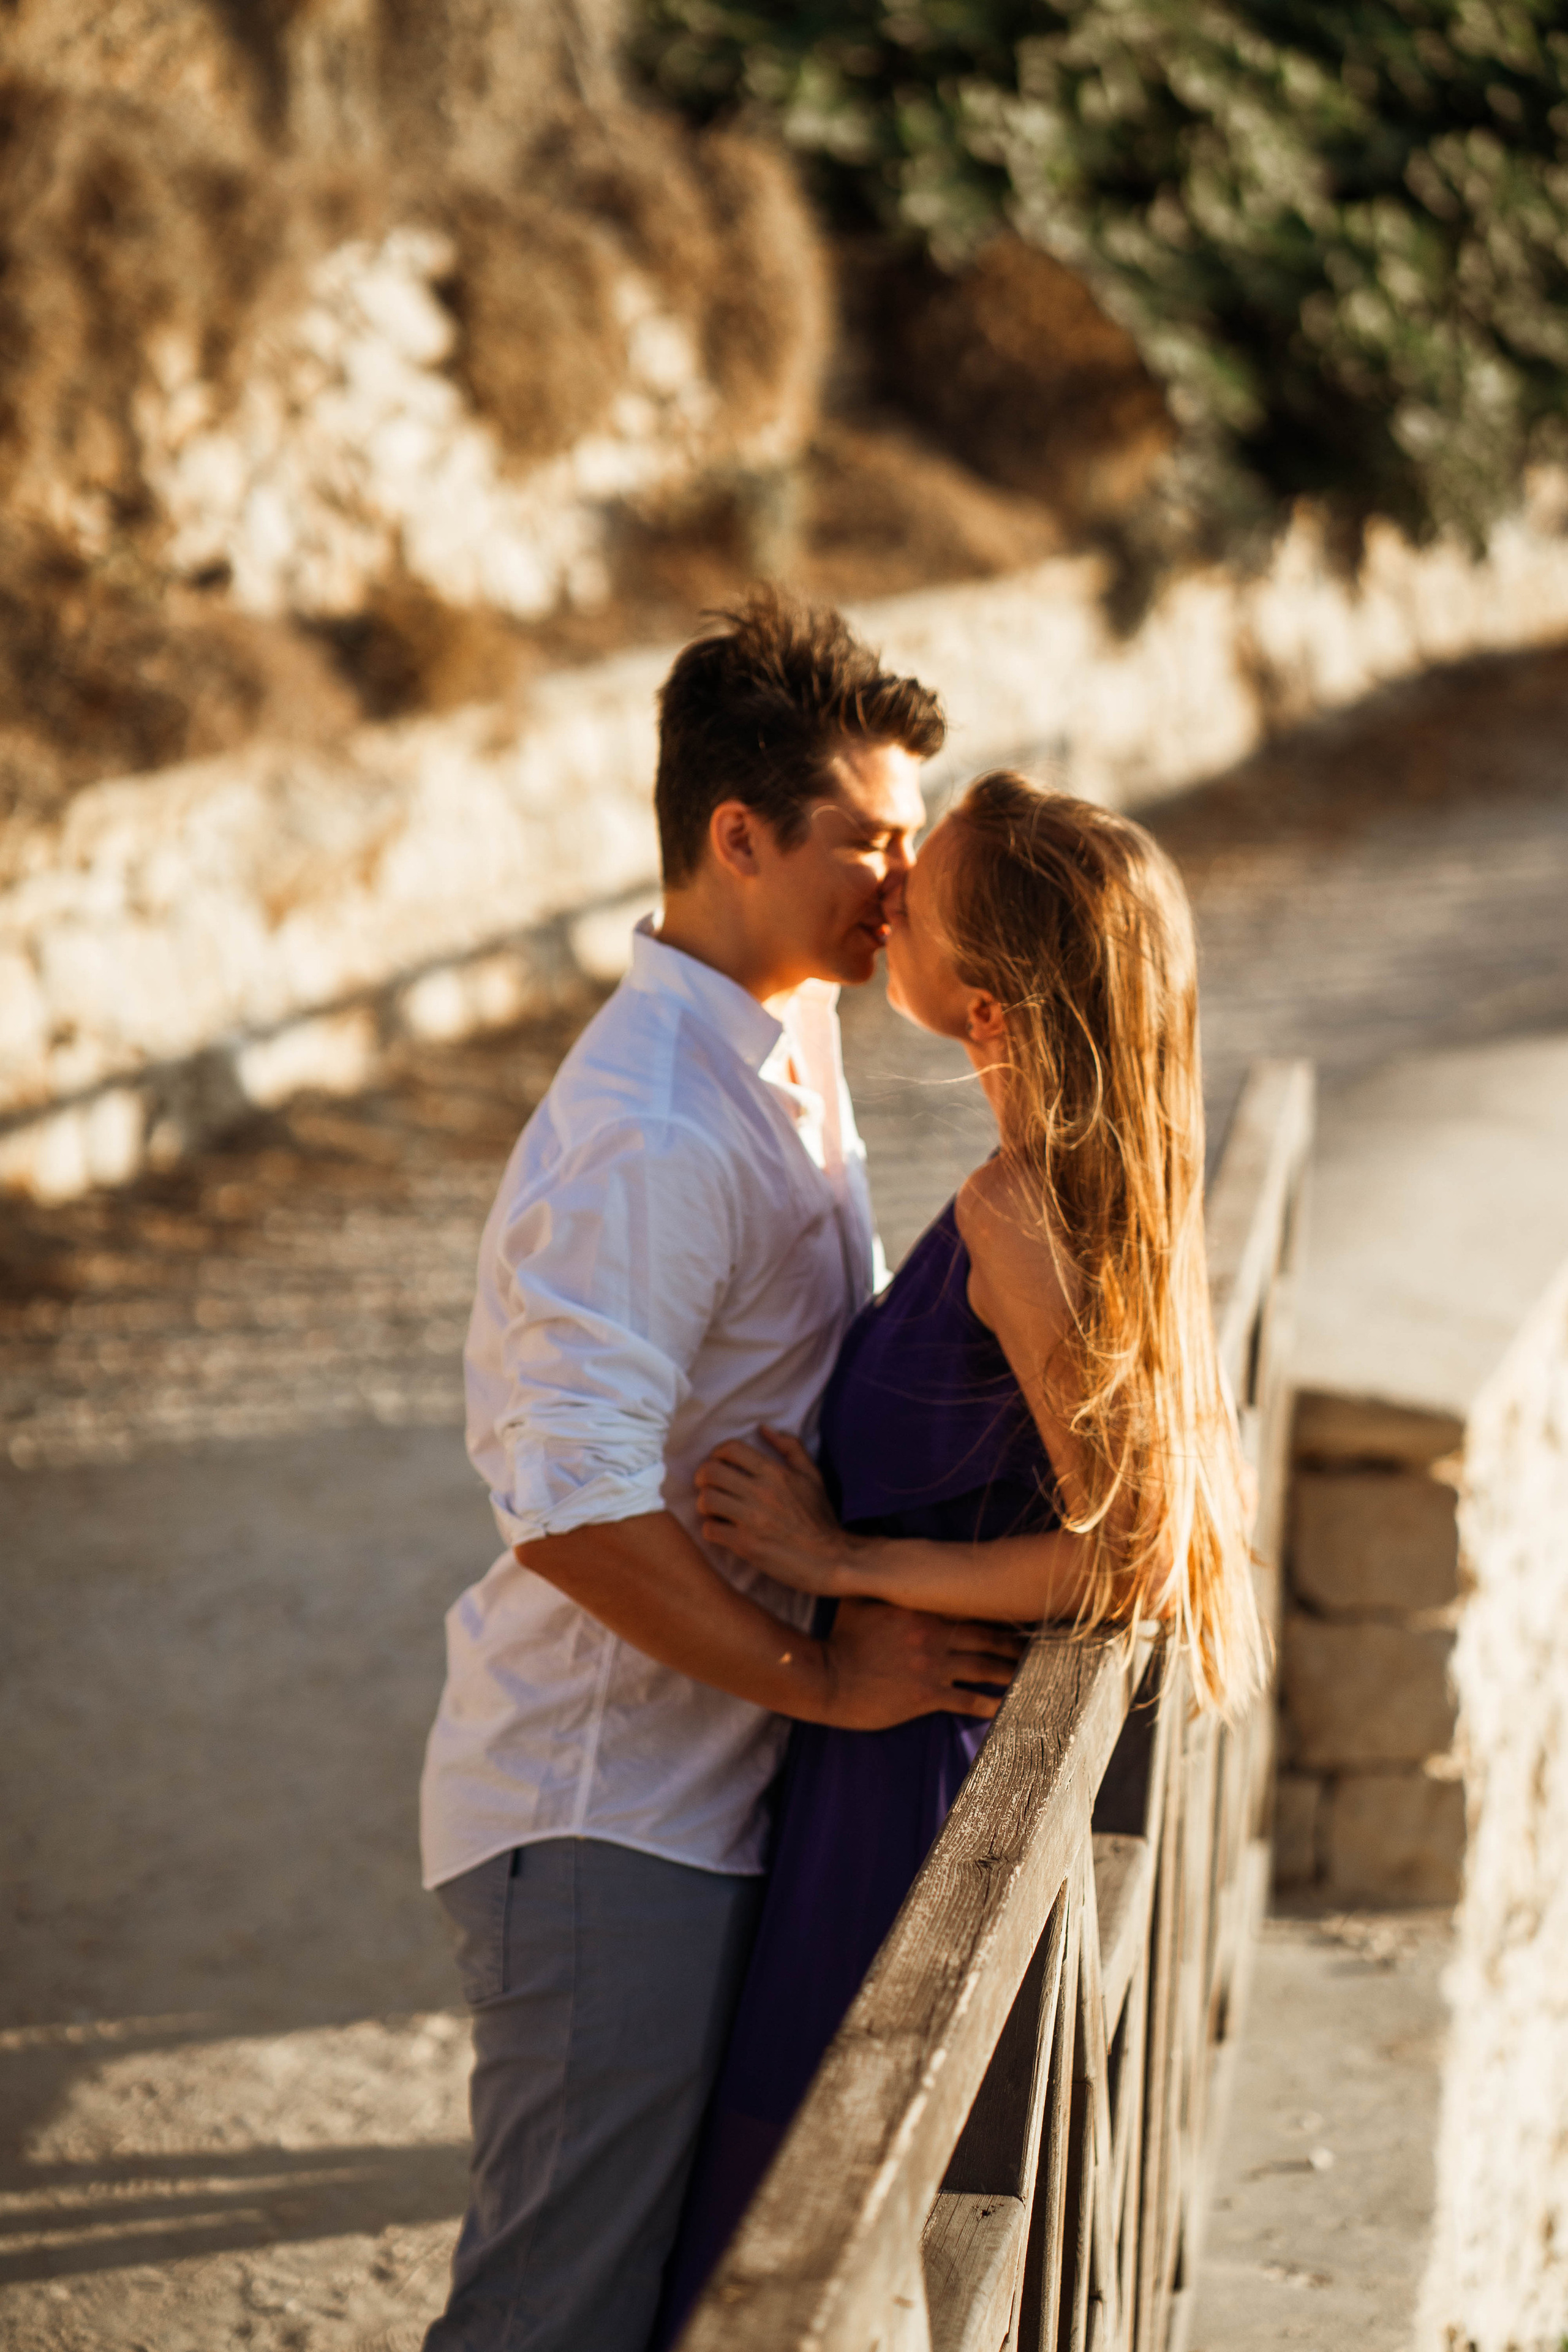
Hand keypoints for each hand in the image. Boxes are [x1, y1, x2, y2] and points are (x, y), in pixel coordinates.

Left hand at [695, 1428, 852, 1594]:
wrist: (830, 1558)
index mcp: (775, 1473)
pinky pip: (711, 1530)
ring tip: (714, 1509)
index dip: (718, 1454)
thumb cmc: (820, 1517)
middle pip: (711, 1472)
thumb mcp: (812, 1475)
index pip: (731, 1449)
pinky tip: (721, 1530)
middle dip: (703, 1477)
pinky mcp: (746, 1545)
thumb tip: (763, 1428)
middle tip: (708, 1485)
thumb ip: (790, 1447)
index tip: (719, 1463)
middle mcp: (761, 1492)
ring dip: (705, 1504)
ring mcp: (752, 1519)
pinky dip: (711, 1529)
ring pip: (707, 1500)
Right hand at [824, 1597, 1027, 1727]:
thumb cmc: (841, 1638)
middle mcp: (933, 1636)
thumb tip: (886, 1561)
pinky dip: (991, 1703)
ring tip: (1033, 1673)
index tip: (1021, 1609)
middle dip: (1015, 1642)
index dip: (998, 1608)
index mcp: (921, 1609)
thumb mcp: (861, 1600)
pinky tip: (1009, 1706)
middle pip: (987, 1637)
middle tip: (1041, 1644)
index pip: (970, 1605)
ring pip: (984, 1667)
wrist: (826, 1678)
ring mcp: (932, 1667)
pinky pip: (967, 1700)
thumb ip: (883, 1584)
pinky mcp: (926, 1696)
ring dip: (1010, 1671)